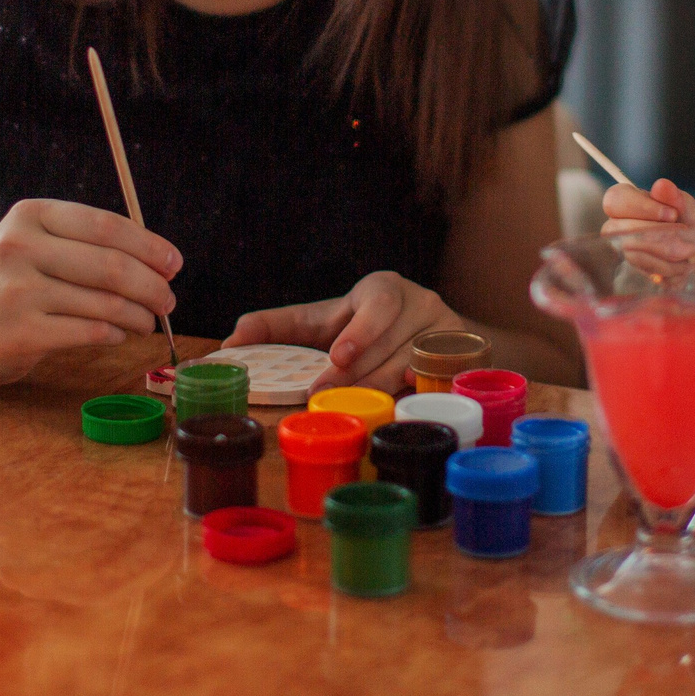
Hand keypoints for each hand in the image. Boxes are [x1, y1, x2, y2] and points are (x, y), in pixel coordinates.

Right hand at [0, 198, 178, 389]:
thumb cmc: (4, 283)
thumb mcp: (32, 244)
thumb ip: (82, 244)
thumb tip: (158, 259)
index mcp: (30, 215)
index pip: (105, 225)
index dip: (149, 245)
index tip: (174, 263)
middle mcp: (20, 247)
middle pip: (111, 265)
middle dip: (152, 285)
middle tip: (169, 301)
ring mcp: (17, 292)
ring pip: (104, 303)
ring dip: (139, 315)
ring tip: (148, 321)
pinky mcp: (20, 333)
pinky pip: (89, 332)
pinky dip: (115, 334)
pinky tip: (120, 334)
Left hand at [223, 271, 461, 394]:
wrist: (437, 338)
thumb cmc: (364, 329)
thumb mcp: (324, 322)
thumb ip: (278, 327)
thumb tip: (229, 342)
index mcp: (382, 288)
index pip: (376, 302)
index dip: (359, 329)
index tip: (338, 355)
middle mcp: (419, 301)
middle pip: (389, 342)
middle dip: (356, 372)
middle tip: (326, 395)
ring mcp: (446, 328)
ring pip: (412, 364)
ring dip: (379, 388)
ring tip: (355, 408)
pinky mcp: (465, 354)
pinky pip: (442, 379)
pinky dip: (419, 393)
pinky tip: (402, 407)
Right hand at [597, 176, 694, 282]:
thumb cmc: (691, 222)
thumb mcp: (688, 206)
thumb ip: (674, 196)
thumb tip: (660, 185)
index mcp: (629, 202)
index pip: (616, 199)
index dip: (641, 207)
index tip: (672, 214)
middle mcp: (619, 225)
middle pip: (615, 229)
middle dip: (654, 232)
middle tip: (684, 231)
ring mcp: (624, 249)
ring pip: (632, 253)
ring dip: (667, 252)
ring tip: (691, 249)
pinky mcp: (636, 270)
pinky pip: (645, 271)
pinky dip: (670, 267)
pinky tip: (685, 263)